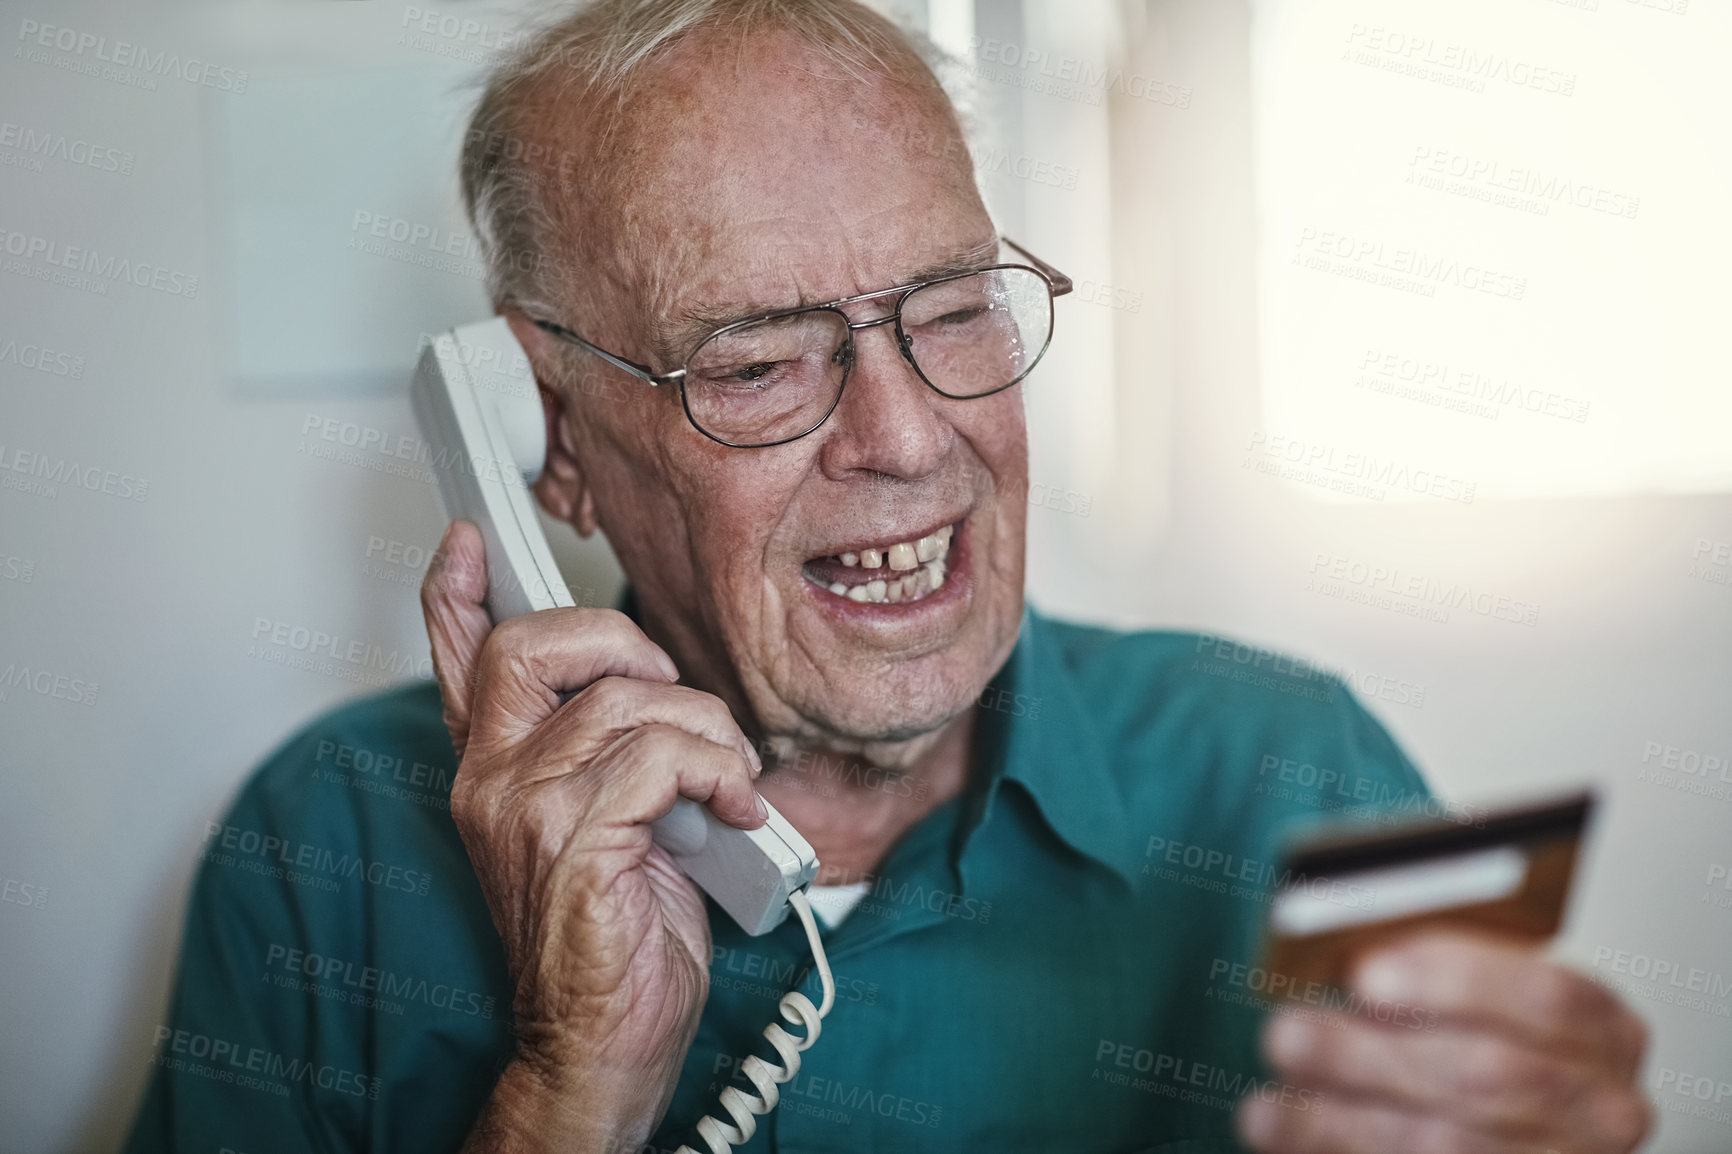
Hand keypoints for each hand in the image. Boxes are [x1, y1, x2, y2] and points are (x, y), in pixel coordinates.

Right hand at [420, 521, 765, 1150]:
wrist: (604, 1040)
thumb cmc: (616, 935)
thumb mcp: (611, 822)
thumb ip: (610, 755)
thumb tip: (655, 692)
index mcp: (494, 769)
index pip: (457, 659)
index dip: (458, 592)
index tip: (470, 538)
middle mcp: (492, 779)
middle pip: (535, 643)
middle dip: (627, 640)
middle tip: (678, 694)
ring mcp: (523, 808)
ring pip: (628, 698)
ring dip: (708, 729)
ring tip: (730, 780)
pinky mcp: (573, 842)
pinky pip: (664, 754)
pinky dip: (721, 771)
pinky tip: (737, 809)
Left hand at [1236, 929, 1651, 1153]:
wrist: (1488, 1127)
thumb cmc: (1470, 1033)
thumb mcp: (1468, 986)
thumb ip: (1427, 961)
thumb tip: (1352, 944)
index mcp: (1605, 1030)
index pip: (1552, 997)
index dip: (1457, 982)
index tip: (1366, 975)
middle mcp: (1602, 1108)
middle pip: (1487, 1075)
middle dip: (1374, 1054)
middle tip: (1288, 1031)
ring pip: (1445, 1145)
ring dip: (1340, 1114)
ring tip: (1270, 1084)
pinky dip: (1329, 1144)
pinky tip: (1275, 1121)